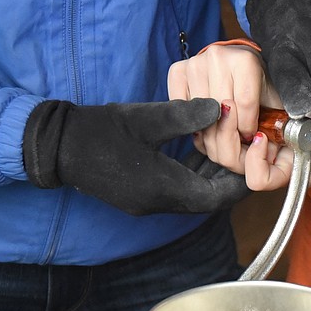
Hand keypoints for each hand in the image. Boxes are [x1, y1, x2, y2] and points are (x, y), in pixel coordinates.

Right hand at [23, 98, 249, 215]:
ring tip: (224, 144)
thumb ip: (186, 114)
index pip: (217, 197)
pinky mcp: (138, 195)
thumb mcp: (147, 118)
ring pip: (191, 195)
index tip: (252, 158)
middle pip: (207, 200)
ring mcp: (147, 202)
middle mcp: (158, 203)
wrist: (58, 146)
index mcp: (164, 188)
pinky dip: (190, 173)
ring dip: (209, 174)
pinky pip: (175, 189)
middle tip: (242, 149)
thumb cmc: (100, 131)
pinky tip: (195, 148)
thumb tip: (222, 107)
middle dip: (228, 176)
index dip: (240, 180)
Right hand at [168, 44, 285, 183]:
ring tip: (225, 127)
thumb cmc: (264, 90)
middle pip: (219, 112)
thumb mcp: (283, 103)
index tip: (253, 134)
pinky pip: (181, 107)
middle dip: (230, 134)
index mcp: (246, 60)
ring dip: (212, 129)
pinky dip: (193, 120)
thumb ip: (289, 122)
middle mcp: (218, 56)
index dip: (248, 128)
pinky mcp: (178, 70)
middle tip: (238, 137)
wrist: (246, 69)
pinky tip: (207, 119)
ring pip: (199, 114)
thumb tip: (274, 139)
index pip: (243, 106)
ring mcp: (196, 62)